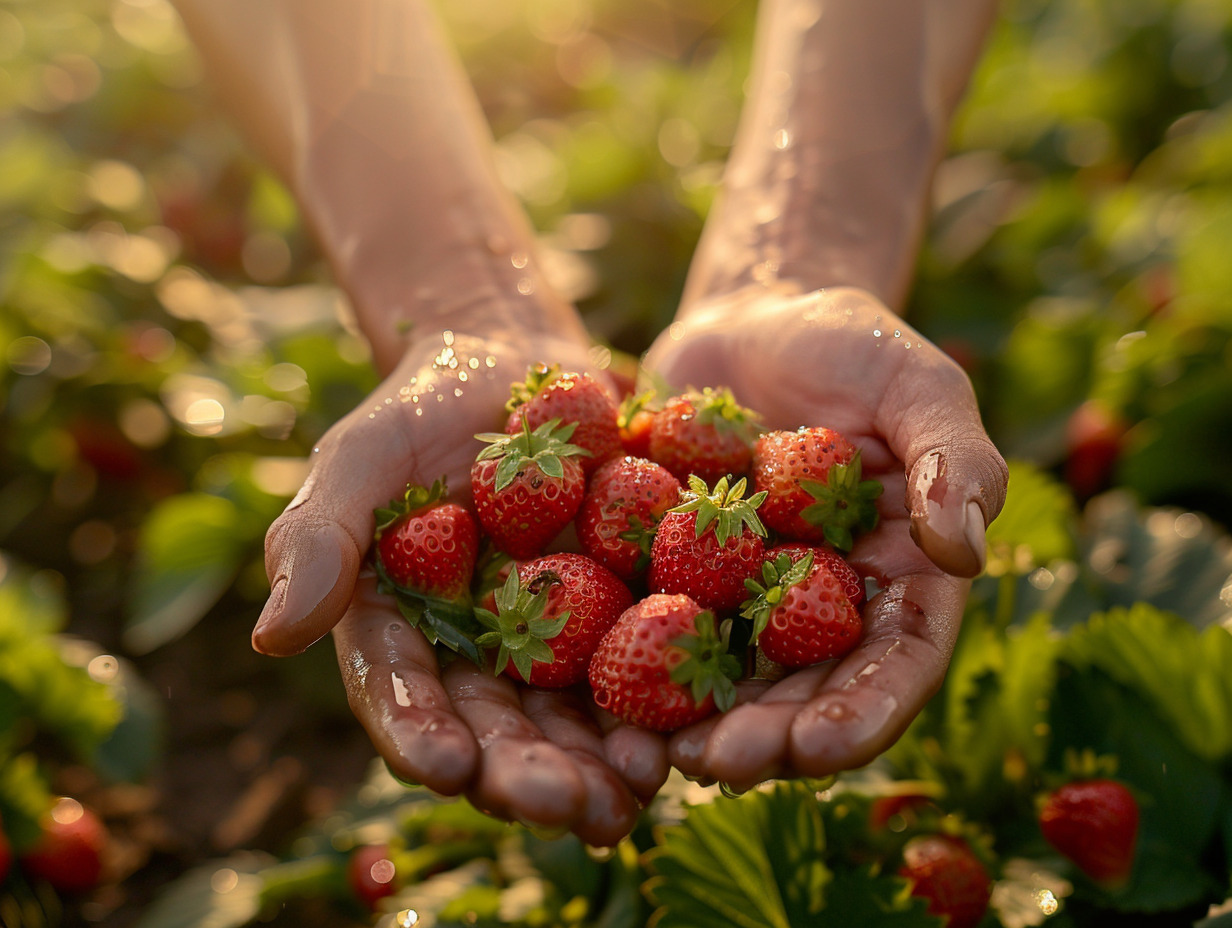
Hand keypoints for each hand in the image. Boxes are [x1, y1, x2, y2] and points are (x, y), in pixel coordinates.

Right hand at [253, 330, 669, 844]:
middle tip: (563, 808)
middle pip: (500, 730)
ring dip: (600, 767)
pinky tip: (681, 739)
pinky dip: (660, 708)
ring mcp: (557, 640)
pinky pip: (646, 668)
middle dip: (527, 776)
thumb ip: (317, 540)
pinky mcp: (626, 610)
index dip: (422, 736)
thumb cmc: (420, 409)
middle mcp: (481, 656)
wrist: (514, 360)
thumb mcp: (358, 459)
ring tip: (628, 794)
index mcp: (407, 634)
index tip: (445, 766)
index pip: (406, 698)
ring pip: (574, 721)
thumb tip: (270, 640)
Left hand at [642, 284, 1007, 790]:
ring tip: (652, 752)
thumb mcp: (917, 384)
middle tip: (717, 763)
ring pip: (726, 678)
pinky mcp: (675, 574)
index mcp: (898, 580)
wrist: (752, 317)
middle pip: (803, 692)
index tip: (819, 746)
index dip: (862, 713)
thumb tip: (966, 552)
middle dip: (767, 738)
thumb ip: (955, 458)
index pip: (894, 666)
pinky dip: (628, 661)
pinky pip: (650, 622)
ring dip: (693, 722)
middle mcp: (823, 607)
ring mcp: (745, 597)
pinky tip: (595, 691)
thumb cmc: (852, 344)